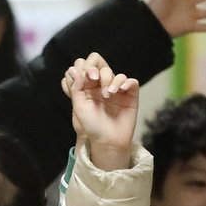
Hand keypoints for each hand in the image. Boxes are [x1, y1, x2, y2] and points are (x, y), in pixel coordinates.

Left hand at [62, 53, 138, 170]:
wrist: (108, 141)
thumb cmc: (92, 127)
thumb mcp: (79, 107)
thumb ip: (76, 88)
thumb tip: (75, 70)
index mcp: (88, 88)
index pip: (86, 67)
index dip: (86, 67)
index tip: (87, 77)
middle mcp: (101, 86)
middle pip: (100, 65)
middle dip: (97, 70)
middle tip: (95, 80)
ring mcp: (116, 90)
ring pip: (114, 73)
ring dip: (109, 79)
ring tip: (108, 95)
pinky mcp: (130, 95)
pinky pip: (131, 81)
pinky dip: (126, 82)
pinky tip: (119, 91)